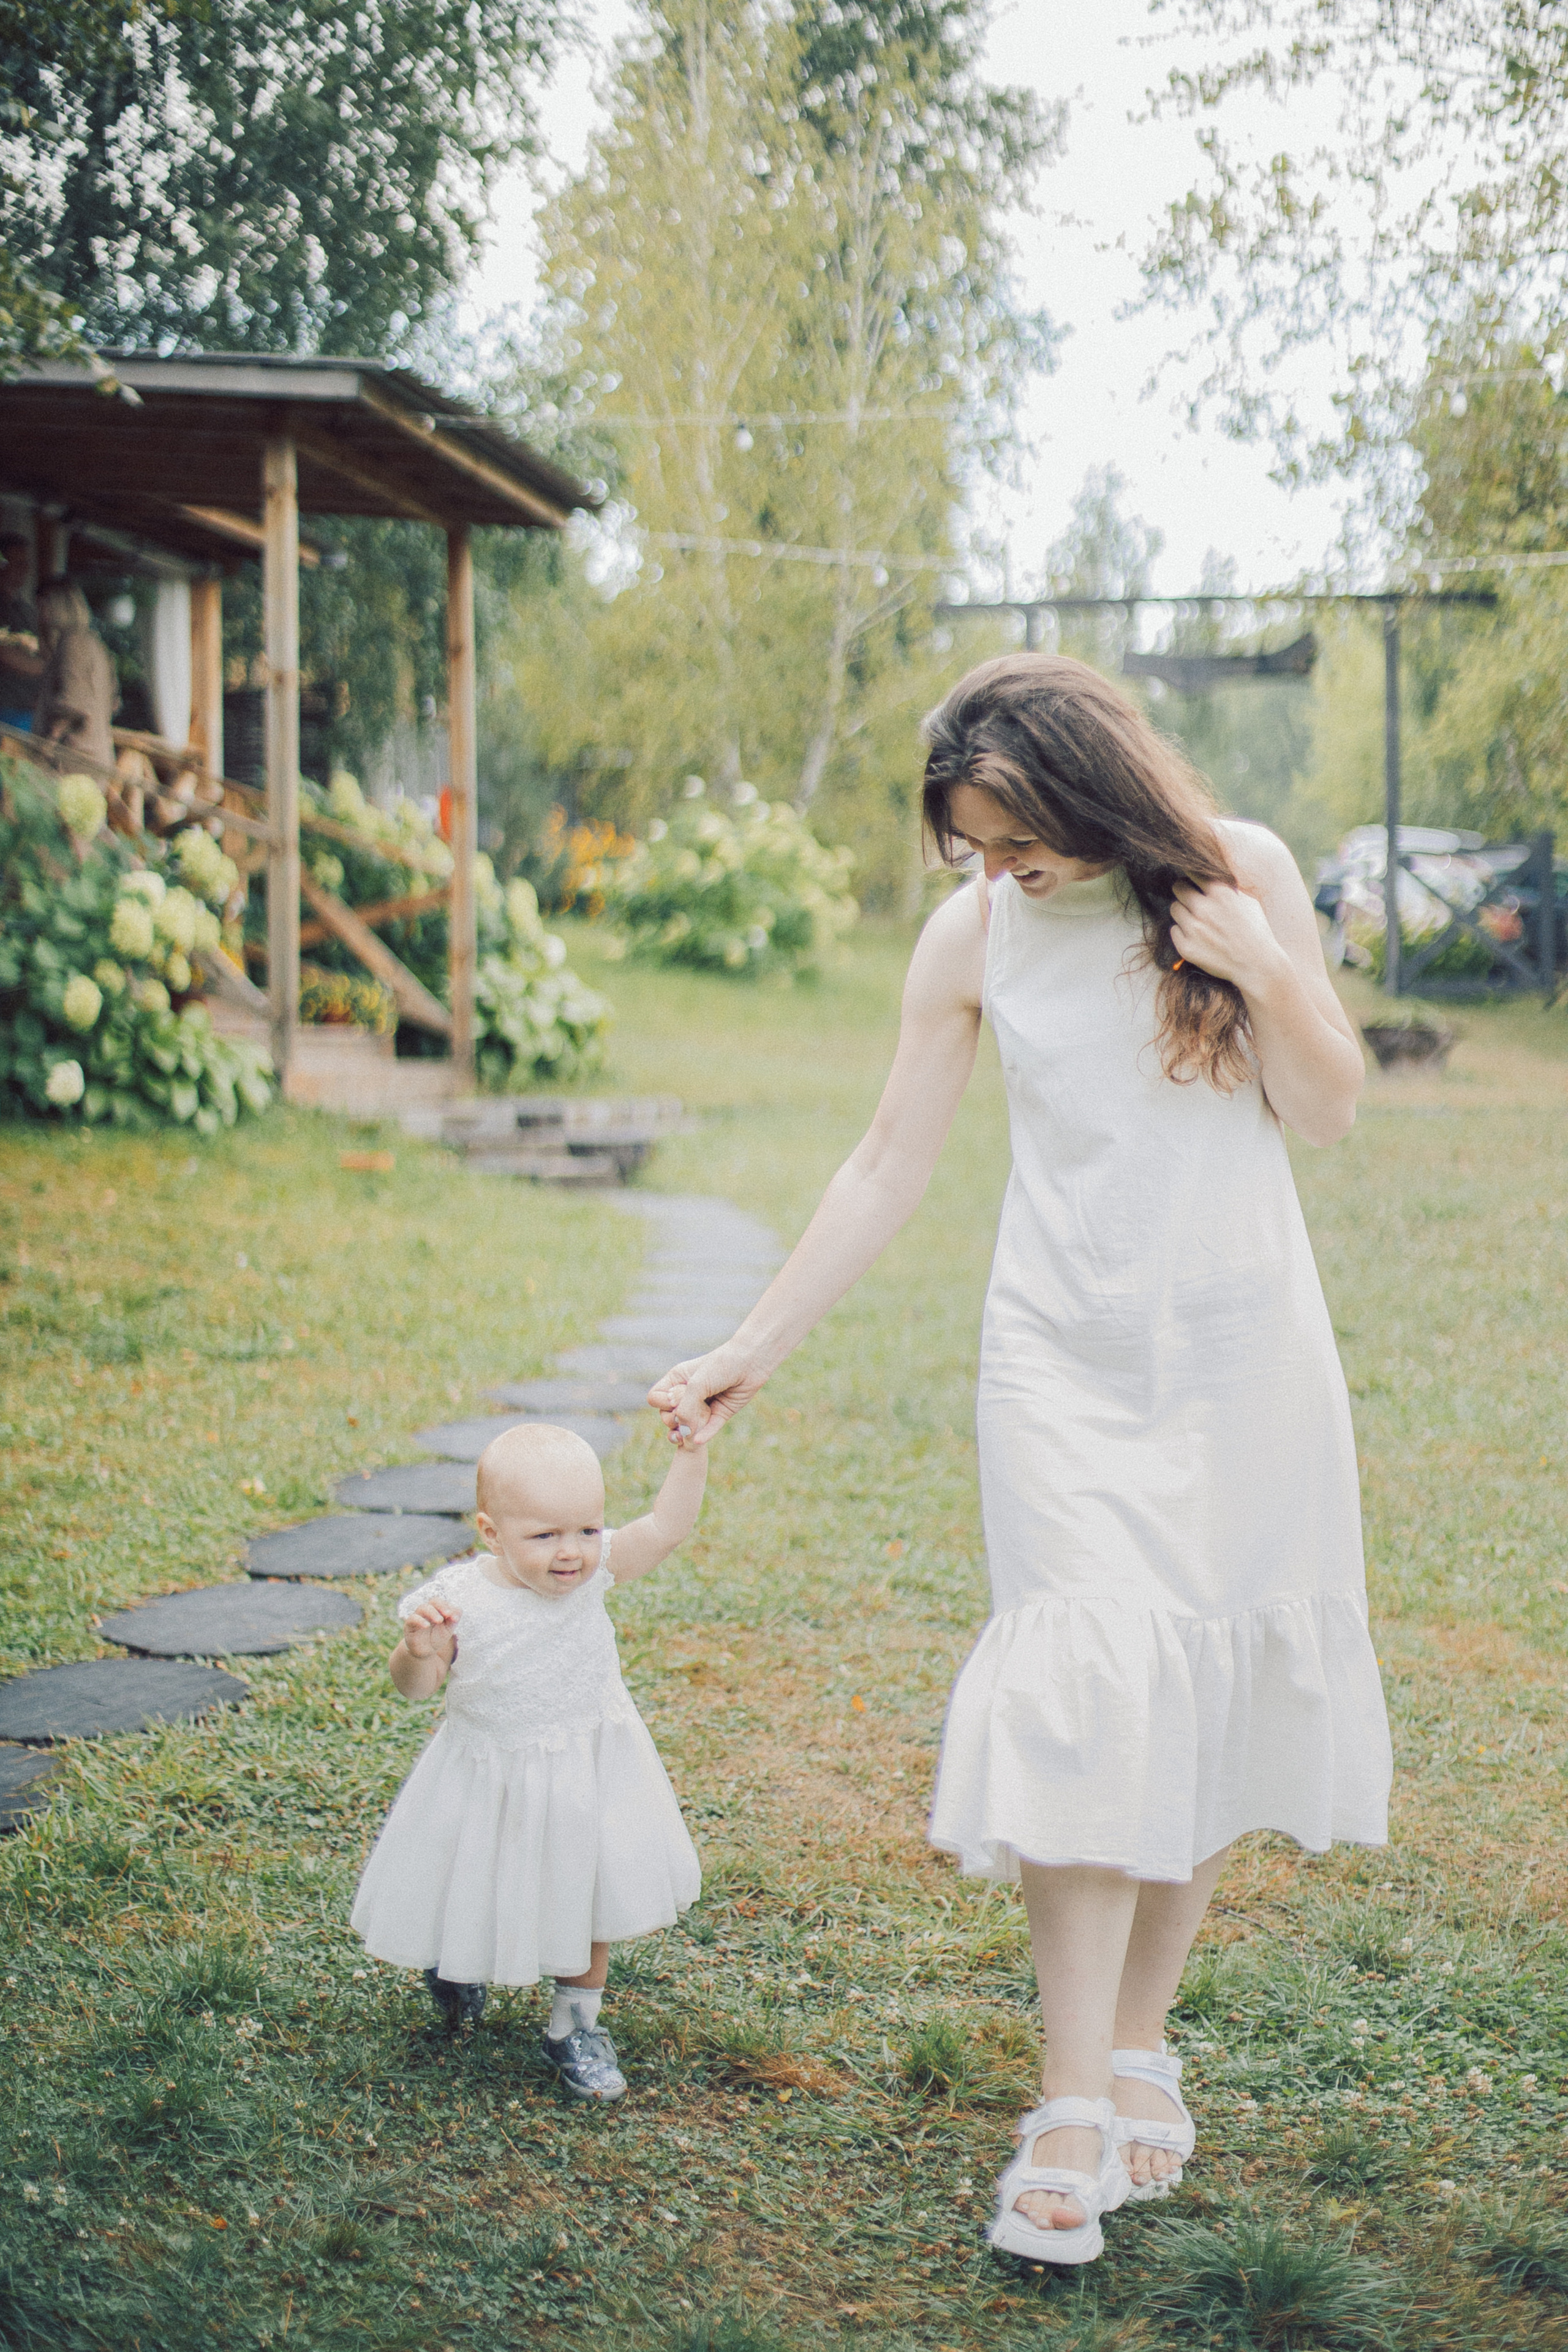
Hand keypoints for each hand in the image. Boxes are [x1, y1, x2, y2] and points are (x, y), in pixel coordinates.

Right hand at [401, 1601, 458, 1662]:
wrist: (425, 1652)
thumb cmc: (436, 1637)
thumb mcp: (448, 1630)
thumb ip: (453, 1620)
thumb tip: (458, 1611)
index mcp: (438, 1610)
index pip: (443, 1602)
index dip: (449, 1608)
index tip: (455, 1619)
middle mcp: (427, 1610)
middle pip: (434, 1601)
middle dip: (442, 1606)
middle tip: (448, 1614)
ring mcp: (418, 1616)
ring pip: (423, 1607)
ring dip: (432, 1612)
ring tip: (439, 1620)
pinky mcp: (409, 1625)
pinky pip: (413, 1618)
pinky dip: (420, 1620)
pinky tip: (426, 1625)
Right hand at [648, 1341, 766, 1445]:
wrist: (751, 1362)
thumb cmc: (721, 1366)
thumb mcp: (697, 1385)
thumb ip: (685, 1409)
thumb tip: (683, 1433)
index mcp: (677, 1380)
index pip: (655, 1398)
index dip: (663, 1402)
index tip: (676, 1397)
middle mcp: (688, 1393)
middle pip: (667, 1416)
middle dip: (674, 1418)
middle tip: (689, 1410)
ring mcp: (703, 1405)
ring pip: (687, 1426)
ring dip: (687, 1430)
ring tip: (690, 1432)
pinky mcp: (720, 1413)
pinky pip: (708, 1430)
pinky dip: (703, 1436)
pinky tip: (697, 1442)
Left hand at [1169, 879, 1289, 996]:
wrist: (1257, 965)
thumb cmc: (1256, 931)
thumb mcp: (1248, 901)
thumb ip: (1229, 887)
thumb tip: (1213, 875)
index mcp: (1220, 893)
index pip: (1193, 871)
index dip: (1191, 874)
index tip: (1192, 878)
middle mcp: (1204, 908)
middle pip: (1178, 887)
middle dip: (1183, 889)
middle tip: (1190, 896)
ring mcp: (1193, 928)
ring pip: (1174, 908)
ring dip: (1183, 911)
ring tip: (1195, 918)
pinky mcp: (1186, 947)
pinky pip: (1173, 930)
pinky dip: (1182, 931)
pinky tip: (1196, 936)